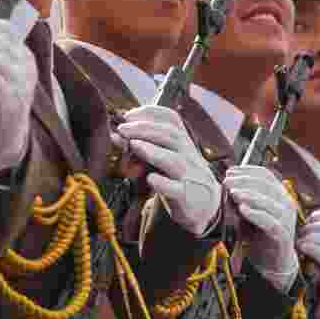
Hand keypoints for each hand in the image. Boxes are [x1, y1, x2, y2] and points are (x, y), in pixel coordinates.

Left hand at [114, 105, 219, 235]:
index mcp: (182, 141)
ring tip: (133, 145)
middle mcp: (188, 154)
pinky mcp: (187, 196)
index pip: (172, 119)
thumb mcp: (163, 158)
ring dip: (153, 151)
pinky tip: (150, 179)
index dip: (151, 113)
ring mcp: (189, 175)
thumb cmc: (176, 176)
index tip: (128, 115)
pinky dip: (163, 183)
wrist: (204, 205)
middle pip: (171, 136)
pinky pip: (177, 189)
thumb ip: (142, 147)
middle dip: (144, 129)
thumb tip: (115, 136)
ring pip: (174, 160)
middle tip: (122, 129)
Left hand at [223, 165, 298, 292]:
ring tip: (233, 194)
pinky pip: (270, 222)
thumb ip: (240, 198)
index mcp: (279, 195)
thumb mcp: (247, 213)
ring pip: (269, 202)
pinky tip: (242, 210)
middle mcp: (286, 204)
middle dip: (245, 181)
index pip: (266, 175)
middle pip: (267, 185)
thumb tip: (227, 182)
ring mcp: (287, 220)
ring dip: (249, 195)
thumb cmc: (258, 235)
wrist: (271, 263)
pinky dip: (256, 214)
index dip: (247, 171)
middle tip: (227, 182)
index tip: (230, 171)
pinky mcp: (283, 235)